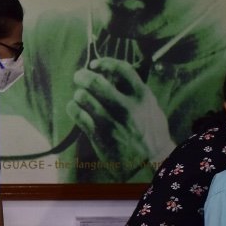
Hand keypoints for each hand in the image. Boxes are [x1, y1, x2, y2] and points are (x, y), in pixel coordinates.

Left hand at [68, 57, 173, 181]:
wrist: (152, 162)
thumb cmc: (152, 133)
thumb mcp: (151, 107)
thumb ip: (136, 91)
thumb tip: (117, 76)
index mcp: (142, 96)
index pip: (121, 69)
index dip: (105, 62)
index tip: (95, 63)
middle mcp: (126, 107)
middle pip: (96, 82)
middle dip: (83, 75)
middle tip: (79, 76)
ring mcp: (111, 121)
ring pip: (84, 97)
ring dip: (79, 94)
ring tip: (80, 96)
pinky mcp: (99, 135)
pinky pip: (78, 116)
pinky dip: (73, 108)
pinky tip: (75, 108)